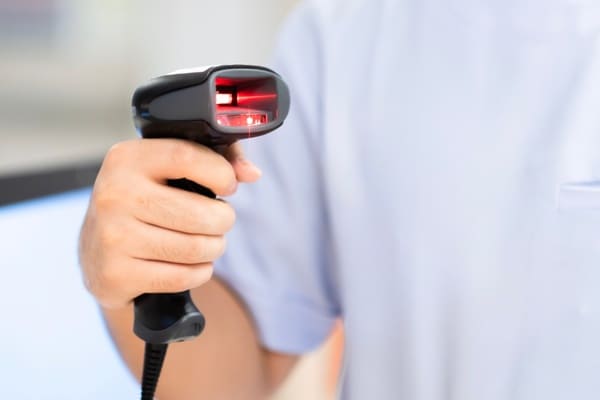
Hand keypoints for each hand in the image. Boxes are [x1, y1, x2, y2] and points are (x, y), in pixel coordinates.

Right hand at [79, 139, 260, 308]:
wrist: (96, 251)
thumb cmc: (146, 201)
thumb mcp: (169, 169)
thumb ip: (217, 159)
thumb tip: (251, 173)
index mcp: (127, 159)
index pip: (186, 157)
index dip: (221, 173)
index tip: (229, 185)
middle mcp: (114, 194)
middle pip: (200, 214)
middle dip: (223, 220)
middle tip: (218, 220)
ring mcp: (112, 236)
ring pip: (195, 248)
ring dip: (213, 248)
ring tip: (206, 242)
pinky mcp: (116, 274)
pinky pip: (182, 276)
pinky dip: (199, 272)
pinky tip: (190, 264)